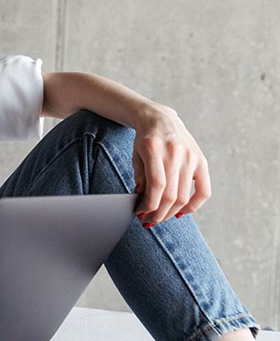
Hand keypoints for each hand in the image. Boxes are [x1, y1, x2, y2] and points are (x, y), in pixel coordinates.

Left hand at [132, 105, 209, 224]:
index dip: (148, 204)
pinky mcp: (202, 161)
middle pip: (170, 194)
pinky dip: (193, 205)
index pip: (156, 185)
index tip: (140, 213)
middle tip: (149, 220)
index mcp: (154, 149)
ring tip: (160, 218)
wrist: (160, 119)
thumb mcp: (136, 155)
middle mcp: (176, 153)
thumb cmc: (145, 140)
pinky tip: (181, 212)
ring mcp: (191, 157)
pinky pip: (204, 191)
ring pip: (184, 196)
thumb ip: (140, 177)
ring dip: (171, 212)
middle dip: (158, 213)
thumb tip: (144, 202)